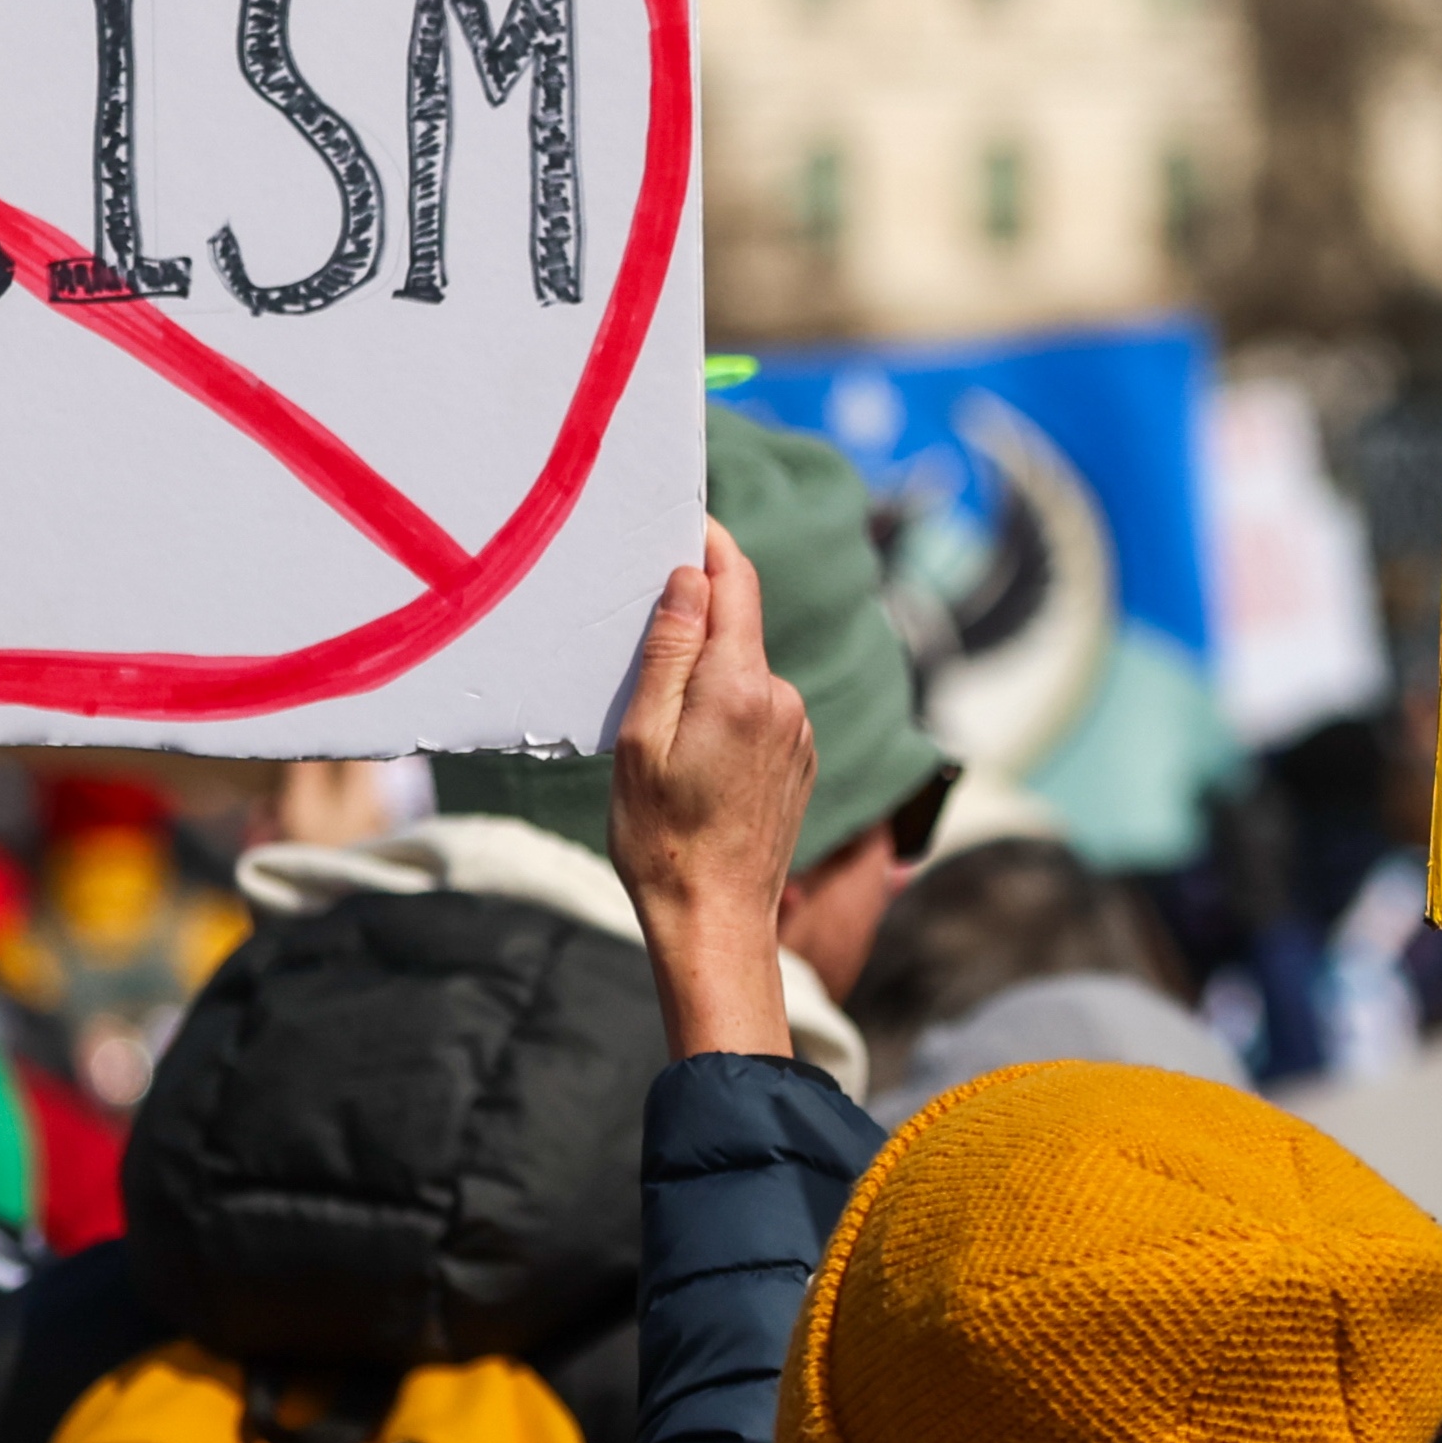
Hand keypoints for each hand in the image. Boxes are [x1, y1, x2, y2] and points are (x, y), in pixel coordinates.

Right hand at [611, 528, 813, 1060]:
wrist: (717, 922)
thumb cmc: (661, 839)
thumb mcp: (642, 740)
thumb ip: (670, 652)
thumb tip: (692, 576)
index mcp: (742, 686)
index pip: (737, 583)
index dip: (712, 543)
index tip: (684, 520)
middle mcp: (784, 701)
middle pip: (740, 627)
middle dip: (697, 617)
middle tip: (640, 625)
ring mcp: (799, 733)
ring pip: (747, 673)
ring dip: (709, 674)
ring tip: (659, 718)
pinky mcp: (801, 761)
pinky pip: (760, 711)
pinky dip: (726, 710)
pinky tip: (693, 753)